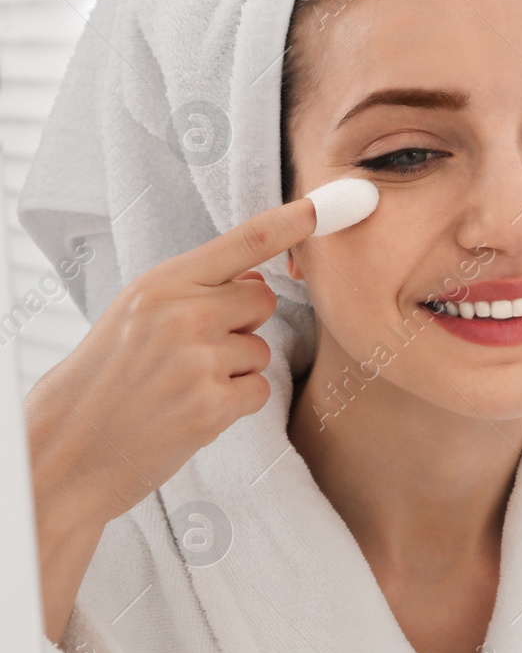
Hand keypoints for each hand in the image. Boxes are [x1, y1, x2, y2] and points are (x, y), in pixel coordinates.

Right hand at [26, 197, 316, 641]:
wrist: (66, 447)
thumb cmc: (106, 378)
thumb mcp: (135, 314)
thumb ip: (194, 290)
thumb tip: (257, 280)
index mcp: (160, 284)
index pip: (241, 242)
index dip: (289, 222)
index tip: (324, 205)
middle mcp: (181, 315)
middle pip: (263, 300)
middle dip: (242, 324)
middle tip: (191, 352)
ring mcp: (198, 361)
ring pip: (261, 350)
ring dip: (234, 370)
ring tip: (181, 386)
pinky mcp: (212, 405)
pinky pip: (258, 389)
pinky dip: (235, 404)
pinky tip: (192, 412)